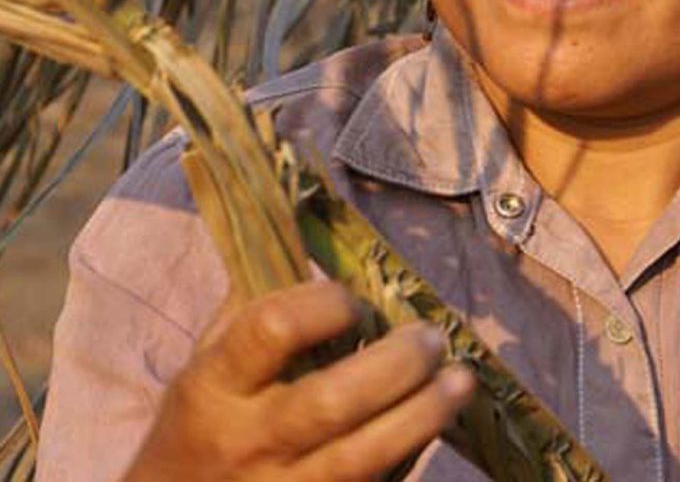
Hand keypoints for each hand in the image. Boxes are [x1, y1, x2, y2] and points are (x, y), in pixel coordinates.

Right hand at [123, 280, 473, 480]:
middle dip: (396, 363)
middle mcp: (245, 441)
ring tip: (461, 379)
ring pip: (362, 457)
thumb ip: (258, 307)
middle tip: (432, 337)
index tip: (354, 300)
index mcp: (213, 384)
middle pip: (331, 401)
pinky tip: (433, 425)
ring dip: (424, 413)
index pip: (271, 331)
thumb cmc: (197, 424)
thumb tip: (321, 243)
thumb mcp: (208, 361)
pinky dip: (410, 455)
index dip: (323, 306)